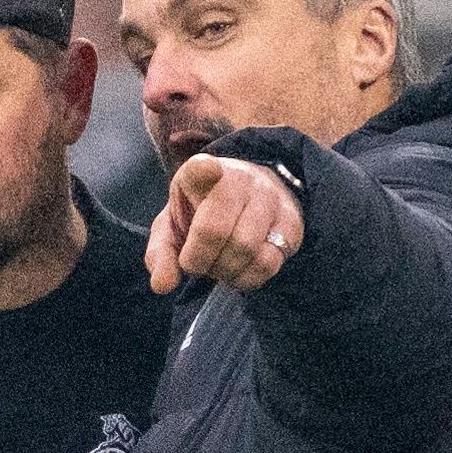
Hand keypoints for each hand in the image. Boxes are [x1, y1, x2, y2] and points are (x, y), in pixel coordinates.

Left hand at [145, 153, 303, 294]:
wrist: (250, 198)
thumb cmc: (202, 214)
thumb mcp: (172, 226)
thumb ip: (160, 254)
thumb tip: (162, 285)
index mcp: (201, 172)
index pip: (203, 167)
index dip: (205, 170)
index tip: (207, 169)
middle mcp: (239, 179)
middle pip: (215, 231)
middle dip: (200, 261)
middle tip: (198, 265)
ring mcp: (269, 199)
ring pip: (245, 249)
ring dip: (224, 271)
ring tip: (218, 267)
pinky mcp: (291, 223)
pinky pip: (268, 262)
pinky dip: (247, 278)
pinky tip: (238, 272)